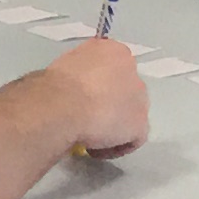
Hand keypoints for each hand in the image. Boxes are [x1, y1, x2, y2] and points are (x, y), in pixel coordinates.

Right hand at [46, 36, 148, 156]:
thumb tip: (76, 87)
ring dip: (113, 125)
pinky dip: (114, 146)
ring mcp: (141, 100)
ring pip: (130, 115)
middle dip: (109, 104)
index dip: (98, 83)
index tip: (82, 94)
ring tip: (90, 135)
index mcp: (114, 50)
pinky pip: (131, 140)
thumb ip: (81, 71)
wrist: (65, 103)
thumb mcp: (67, 63)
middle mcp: (134, 71)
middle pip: (125, 91)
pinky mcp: (141, 125)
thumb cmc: (58, 81)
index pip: (113, 67)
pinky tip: (95, 149)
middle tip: (86, 114)